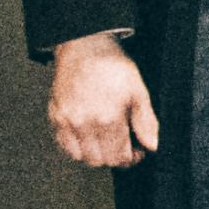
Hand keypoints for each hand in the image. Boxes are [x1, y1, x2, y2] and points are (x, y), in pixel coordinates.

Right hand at [45, 31, 156, 168]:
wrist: (84, 48)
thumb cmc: (113, 67)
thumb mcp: (139, 92)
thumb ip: (146, 123)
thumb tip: (154, 146)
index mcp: (107, 119)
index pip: (119, 158)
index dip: (132, 158)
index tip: (138, 150)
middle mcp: (83, 124)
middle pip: (99, 161)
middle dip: (115, 158)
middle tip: (125, 145)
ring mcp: (65, 122)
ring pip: (80, 157)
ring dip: (96, 154)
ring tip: (108, 140)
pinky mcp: (54, 117)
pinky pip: (64, 145)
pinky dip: (77, 146)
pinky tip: (90, 135)